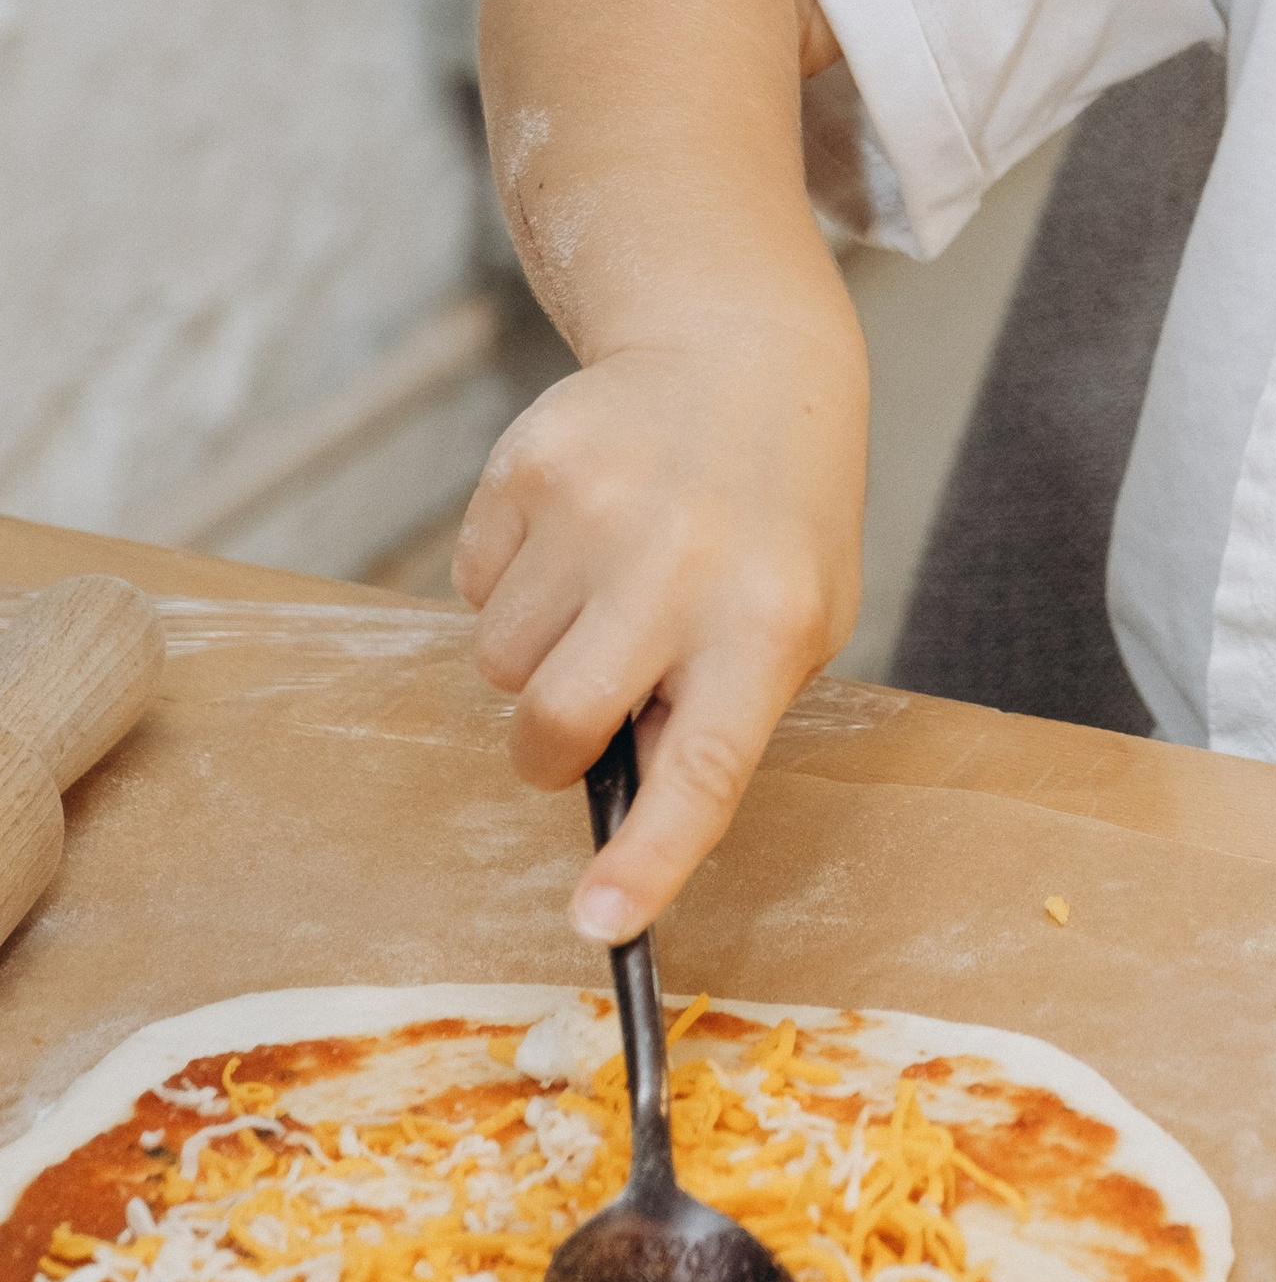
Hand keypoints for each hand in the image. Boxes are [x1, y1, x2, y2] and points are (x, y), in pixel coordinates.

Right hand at [453, 302, 866, 940]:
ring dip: (537, 650)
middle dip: (551, 747)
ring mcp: (597, 508)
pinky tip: (579, 528)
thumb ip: (720, 715)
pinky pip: (471, 583)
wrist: (743, 358)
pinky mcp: (529, 462)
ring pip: (499, 662)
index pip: (701, 771)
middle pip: (553, 728)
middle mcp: (680, 566)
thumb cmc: (773, 523)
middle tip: (589, 705)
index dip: (646, 861)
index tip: (598, 924)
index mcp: (765, 623)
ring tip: (609, 580)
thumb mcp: (798, 620)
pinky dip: (512, 578)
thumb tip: (616, 809)